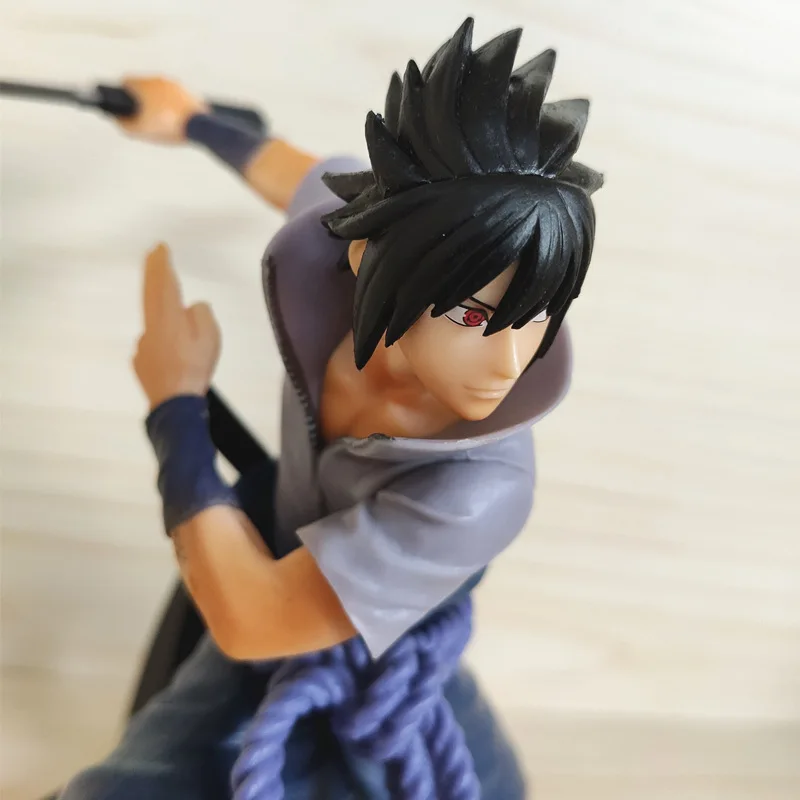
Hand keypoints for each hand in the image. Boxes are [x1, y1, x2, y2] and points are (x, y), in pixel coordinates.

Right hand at [118, 76, 208, 143]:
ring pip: (160, 90)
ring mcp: (175, 85)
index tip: (125, 104)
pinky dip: (172, 104)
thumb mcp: (140, 131)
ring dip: (157, 100)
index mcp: (144, 84)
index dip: (123, 94)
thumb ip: (124, 124)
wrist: (199, 127)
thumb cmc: (170, 126)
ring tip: (160, 119)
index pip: (126, 81)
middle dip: (141, 98)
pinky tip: (173, 118)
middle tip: (143, 115)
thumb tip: (119, 120)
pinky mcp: (188, 92)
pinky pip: (175, 96)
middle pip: (143, 85)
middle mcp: (159, 80)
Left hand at [133, 244, 220, 409]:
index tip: (160, 247)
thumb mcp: (210, 335)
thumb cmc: (195, 367)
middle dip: (152, 272)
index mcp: (168, 316)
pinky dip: (161, 339)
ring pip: (152, 320)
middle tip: (151, 254)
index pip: (164, 283)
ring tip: (169, 307)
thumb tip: (193, 306)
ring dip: (157, 307)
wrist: (174, 404)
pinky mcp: (141, 362)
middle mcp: (150, 326)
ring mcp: (143, 345)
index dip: (162, 263)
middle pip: (150, 294)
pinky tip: (171, 350)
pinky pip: (152, 343)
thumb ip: (202, 313)